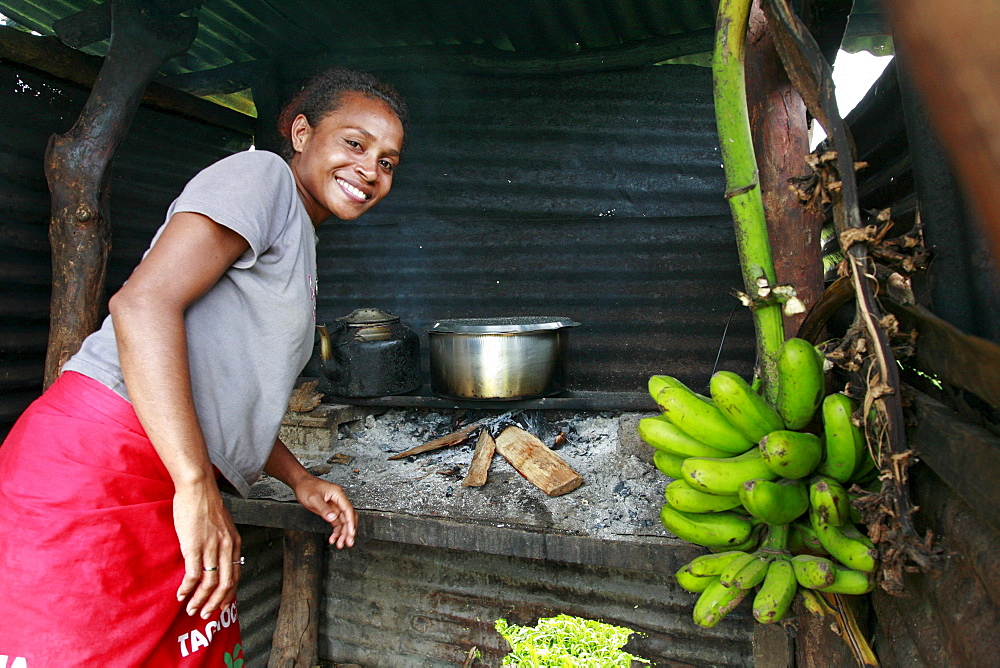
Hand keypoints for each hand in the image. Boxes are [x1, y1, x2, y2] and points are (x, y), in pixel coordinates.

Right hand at [173, 481, 242, 617]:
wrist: (198, 488)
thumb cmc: (206, 504)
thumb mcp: (222, 525)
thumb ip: (222, 541)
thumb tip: (216, 556)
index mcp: (234, 542)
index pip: (236, 575)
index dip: (229, 594)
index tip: (223, 605)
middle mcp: (226, 547)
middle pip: (226, 584)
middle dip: (216, 603)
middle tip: (206, 614)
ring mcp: (211, 547)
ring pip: (210, 583)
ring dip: (200, 600)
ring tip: (192, 609)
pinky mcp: (194, 546)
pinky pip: (193, 574)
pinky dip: (187, 588)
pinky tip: (181, 594)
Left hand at [293, 476, 357, 547]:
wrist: (300, 483)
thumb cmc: (306, 487)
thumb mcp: (313, 498)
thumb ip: (323, 508)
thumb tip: (333, 517)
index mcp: (338, 494)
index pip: (348, 510)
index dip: (351, 523)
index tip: (351, 533)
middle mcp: (339, 500)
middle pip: (348, 517)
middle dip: (349, 531)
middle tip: (348, 542)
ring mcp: (335, 506)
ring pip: (343, 522)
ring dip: (343, 533)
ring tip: (340, 544)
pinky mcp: (331, 510)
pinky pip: (337, 522)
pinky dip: (336, 531)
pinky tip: (333, 538)